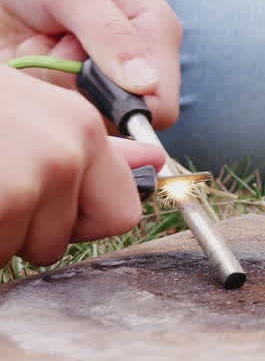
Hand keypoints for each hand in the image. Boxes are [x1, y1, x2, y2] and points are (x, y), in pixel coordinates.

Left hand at [0, 0, 181, 127]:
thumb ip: (110, 35)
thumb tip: (146, 84)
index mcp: (155, 37)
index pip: (160, 107)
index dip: (124, 107)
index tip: (85, 76)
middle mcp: (134, 63)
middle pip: (114, 116)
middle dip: (77, 86)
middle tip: (59, 42)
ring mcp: (97, 74)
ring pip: (78, 112)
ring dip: (49, 78)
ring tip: (44, 38)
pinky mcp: (63, 80)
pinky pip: (50, 103)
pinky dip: (32, 78)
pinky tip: (31, 48)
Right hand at [0, 67, 165, 266]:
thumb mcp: (31, 109)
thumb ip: (90, 142)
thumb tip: (154, 162)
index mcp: (81, 127)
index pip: (119, 215)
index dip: (78, 221)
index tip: (39, 204)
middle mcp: (66, 153)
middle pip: (61, 242)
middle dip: (24, 230)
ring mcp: (28, 182)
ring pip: (21, 250)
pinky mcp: (1, 205)